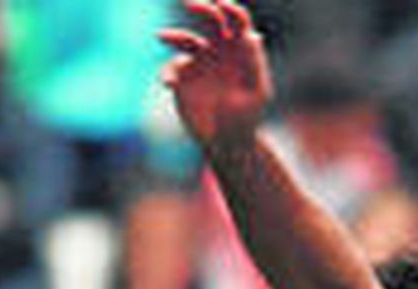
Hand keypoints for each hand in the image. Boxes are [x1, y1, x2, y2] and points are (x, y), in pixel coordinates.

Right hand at [159, 2, 271, 150]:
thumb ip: (254, 64)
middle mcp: (219, 51)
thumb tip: (253, 35)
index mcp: (240, 51)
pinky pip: (171, 68)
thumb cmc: (246, 120)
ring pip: (186, 39)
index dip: (230, 8)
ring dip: (174, 36)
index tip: (220, 4)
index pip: (237, 21)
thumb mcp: (256, 94)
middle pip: (211, 19)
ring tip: (161, 37)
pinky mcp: (182, 78)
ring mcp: (199, 63)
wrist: (226, 145)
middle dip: (201, 8)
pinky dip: (167, 73)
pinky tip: (167, 83)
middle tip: (188, 2)